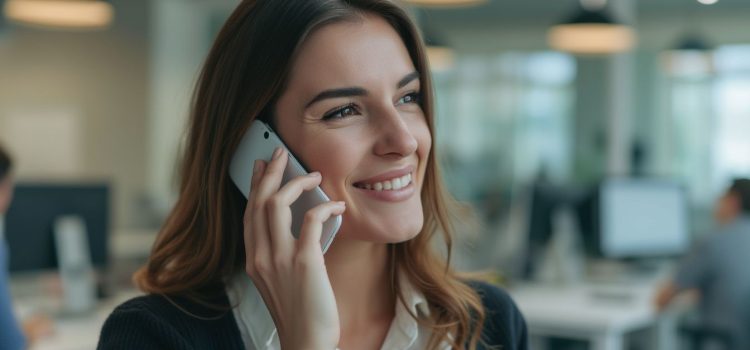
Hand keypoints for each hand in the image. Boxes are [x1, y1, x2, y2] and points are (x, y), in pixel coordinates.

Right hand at [243, 147, 344, 349]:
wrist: (307, 342)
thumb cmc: (301, 313)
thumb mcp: (281, 280)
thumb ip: (283, 253)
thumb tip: (303, 222)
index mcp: (254, 261)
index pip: (249, 213)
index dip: (254, 185)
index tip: (261, 166)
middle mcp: (261, 257)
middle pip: (259, 201)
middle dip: (270, 171)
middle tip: (281, 153)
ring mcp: (279, 259)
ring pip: (277, 204)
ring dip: (296, 182)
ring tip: (313, 174)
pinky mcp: (303, 262)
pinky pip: (311, 221)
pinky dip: (325, 207)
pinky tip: (337, 206)